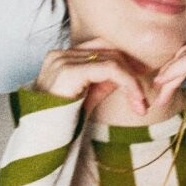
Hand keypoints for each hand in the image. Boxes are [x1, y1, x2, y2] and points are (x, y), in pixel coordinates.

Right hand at [33, 38, 149, 115]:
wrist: (42, 138)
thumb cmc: (60, 120)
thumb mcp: (87, 96)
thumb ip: (103, 82)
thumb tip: (127, 75)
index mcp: (62, 57)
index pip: (102, 48)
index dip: (125, 62)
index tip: (140, 83)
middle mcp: (61, 54)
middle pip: (109, 51)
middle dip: (132, 73)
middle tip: (144, 100)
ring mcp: (63, 60)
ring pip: (113, 60)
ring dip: (133, 82)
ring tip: (141, 105)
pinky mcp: (69, 71)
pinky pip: (109, 70)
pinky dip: (128, 83)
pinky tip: (136, 99)